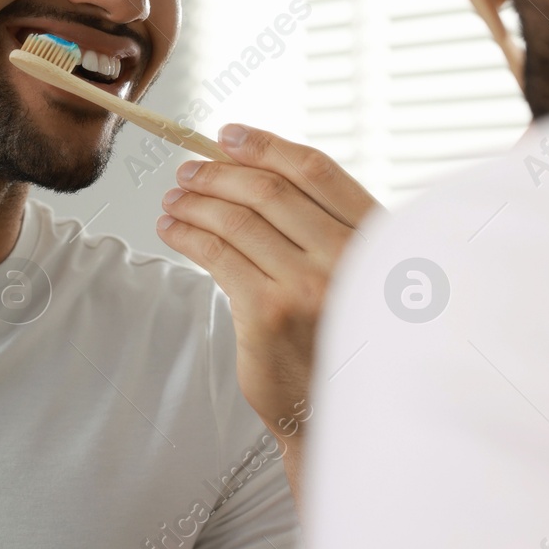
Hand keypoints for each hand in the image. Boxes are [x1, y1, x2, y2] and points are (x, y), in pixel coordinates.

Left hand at [156, 123, 380, 498]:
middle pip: (269, 190)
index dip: (266, 145)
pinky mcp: (268, 314)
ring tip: (173, 200)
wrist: (337, 413)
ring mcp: (307, 286)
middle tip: (188, 171)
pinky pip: (217, 255)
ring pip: (237, 220)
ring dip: (195, 202)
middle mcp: (346, 256)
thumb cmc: (340, 338)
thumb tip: (252, 171)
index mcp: (374, 237)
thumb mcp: (355, 274)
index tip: (229, 135)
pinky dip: (187, 234)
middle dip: (218, 173)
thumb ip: (323, 228)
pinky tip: (173, 230)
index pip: (315, 171)